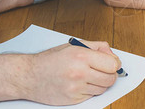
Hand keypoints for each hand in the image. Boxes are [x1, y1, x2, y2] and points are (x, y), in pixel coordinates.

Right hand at [0, 41, 120, 104]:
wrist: (29, 76)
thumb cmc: (52, 59)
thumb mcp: (74, 45)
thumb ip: (97, 47)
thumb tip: (114, 56)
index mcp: (82, 56)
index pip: (112, 64)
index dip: (114, 64)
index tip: (112, 64)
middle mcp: (80, 72)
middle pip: (110, 79)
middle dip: (110, 75)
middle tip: (103, 71)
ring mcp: (76, 88)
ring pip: (102, 89)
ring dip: (100, 83)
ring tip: (89, 76)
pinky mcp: (73, 100)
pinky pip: (91, 96)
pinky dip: (89, 90)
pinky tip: (80, 83)